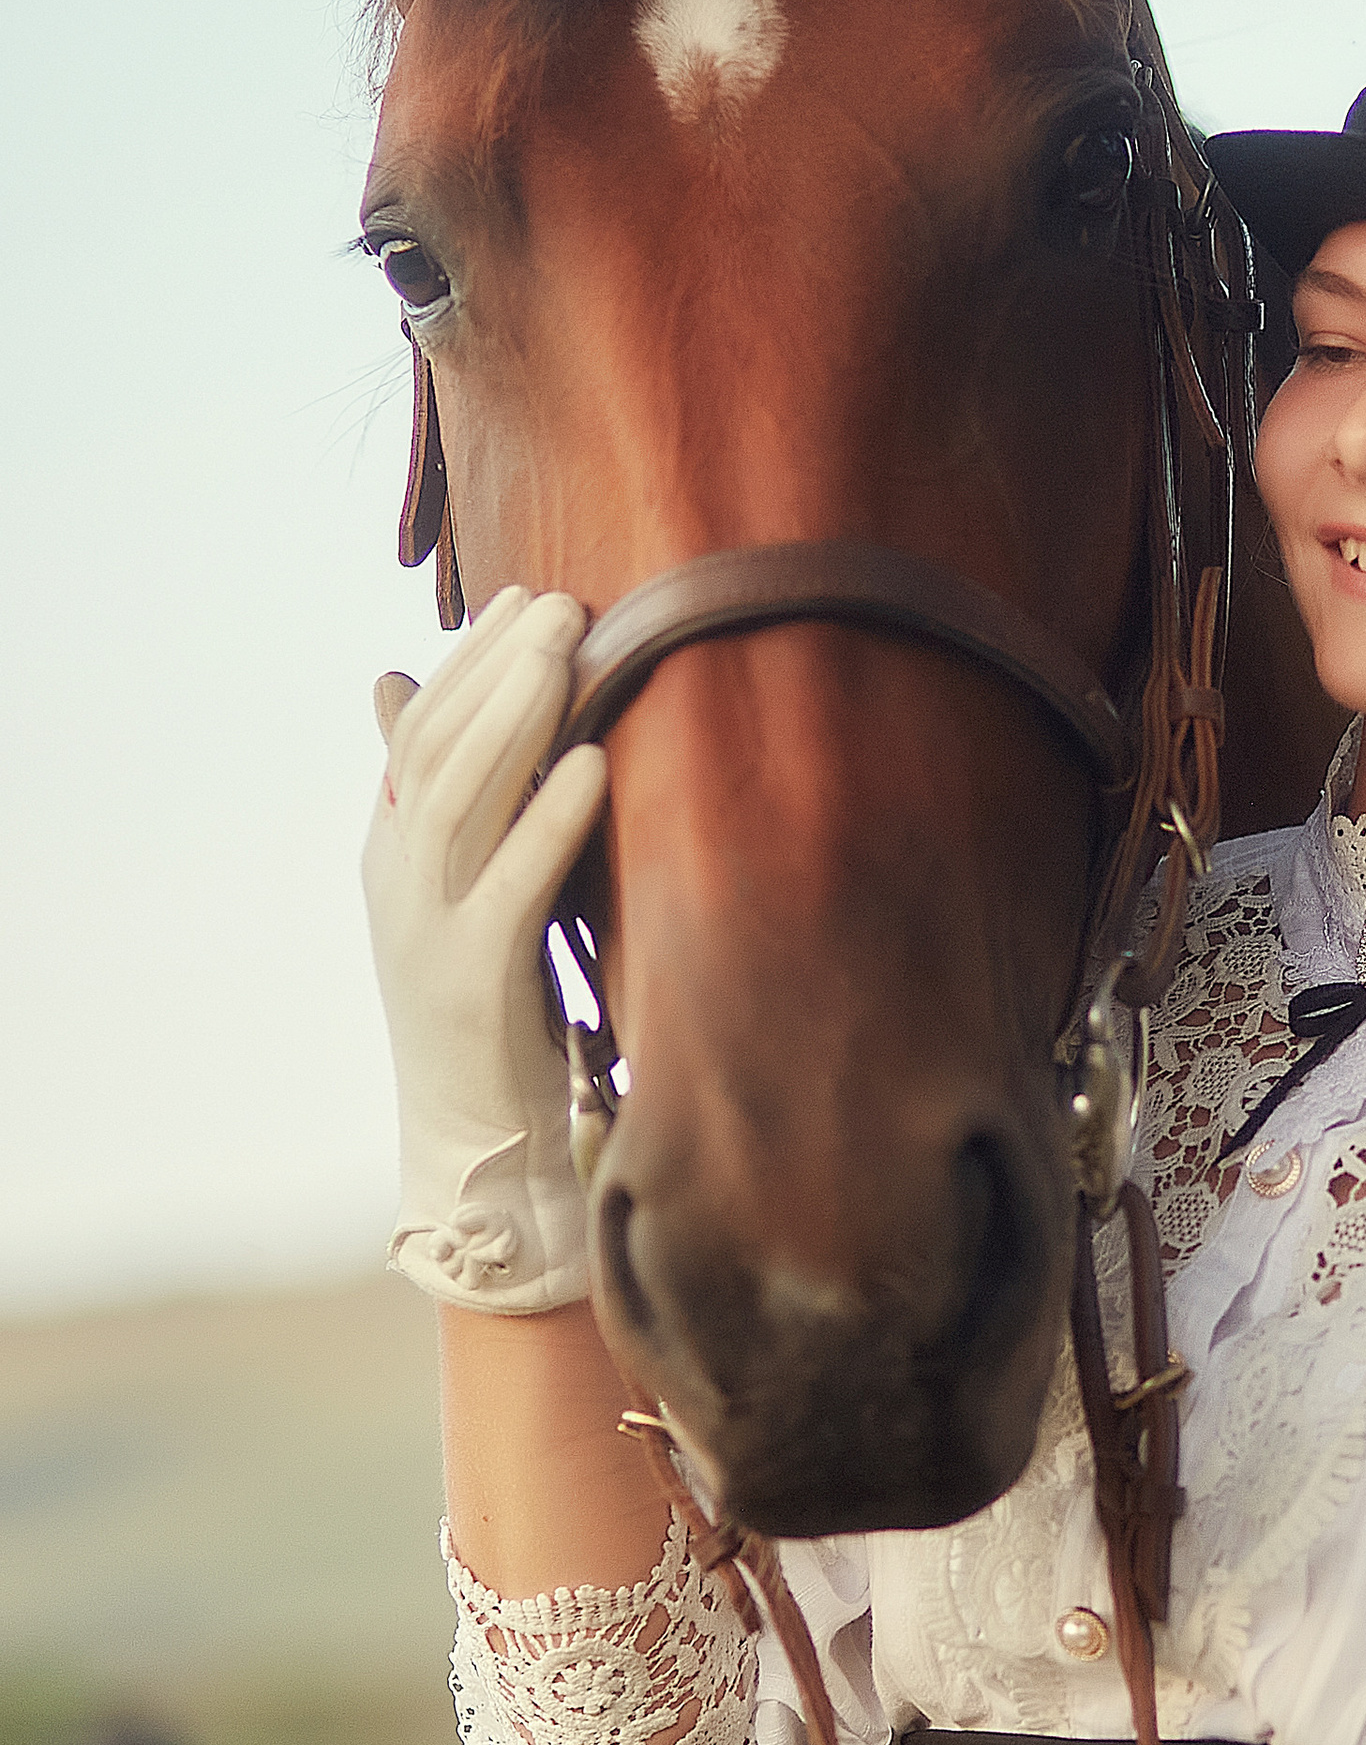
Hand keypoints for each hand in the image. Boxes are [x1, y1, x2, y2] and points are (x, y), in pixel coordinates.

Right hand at [363, 587, 607, 1311]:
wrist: (473, 1147)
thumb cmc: (488, 1015)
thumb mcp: (461, 897)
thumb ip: (446, 802)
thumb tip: (396, 684)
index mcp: (391, 858)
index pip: (417, 734)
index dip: (469, 663)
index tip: (523, 598)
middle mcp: (398, 884)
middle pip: (436, 750)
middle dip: (497, 668)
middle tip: (556, 598)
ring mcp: (427, 932)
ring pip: (463, 799)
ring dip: (519, 715)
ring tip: (570, 644)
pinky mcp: (475, 982)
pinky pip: (514, 884)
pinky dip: (552, 818)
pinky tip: (594, 762)